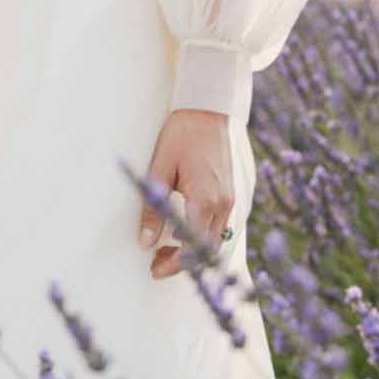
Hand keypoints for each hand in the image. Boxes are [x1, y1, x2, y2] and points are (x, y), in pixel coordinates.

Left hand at [139, 107, 234, 279]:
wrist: (208, 109)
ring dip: (194, 250)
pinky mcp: (234, 193)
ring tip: (168, 248)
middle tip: (157, 262)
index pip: (193, 248)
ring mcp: (232, 199)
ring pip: (217, 240)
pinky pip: (222, 226)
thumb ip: (153, 208)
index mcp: (205, 200)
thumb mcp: (159, 170)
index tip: (155, 269)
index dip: (175, 265)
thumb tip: (145, 242)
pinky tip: (185, 229)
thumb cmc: (182, 135)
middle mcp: (224, 204)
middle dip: (183, 262)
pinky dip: (204, 236)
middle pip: (208, 250)